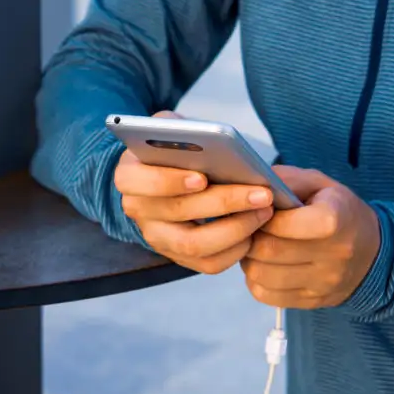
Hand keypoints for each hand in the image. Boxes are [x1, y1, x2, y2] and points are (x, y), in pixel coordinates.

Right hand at [115, 111, 275, 274]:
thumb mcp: (170, 129)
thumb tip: (208, 138)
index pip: (138, 182)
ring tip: (264, 211)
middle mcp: (138, 210)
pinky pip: (208, 264)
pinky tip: (255, 231)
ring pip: (194, 245)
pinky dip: (235, 251)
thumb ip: (181, 130)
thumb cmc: (174, 149)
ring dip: (235, 229)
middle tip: (261, 193)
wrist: (167, 176)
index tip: (202, 177)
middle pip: (178, 211)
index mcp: (129, 175)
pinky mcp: (178, 256)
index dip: (168, 182)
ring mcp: (157, 237)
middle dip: (225, 202)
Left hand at [241, 166, 380, 309]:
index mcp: (333, 220)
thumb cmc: (340, 210)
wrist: (372, 252)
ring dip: (249, 259)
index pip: (280, 224)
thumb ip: (285, 181)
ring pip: (261, 276)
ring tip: (256, 245)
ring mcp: (322, 284)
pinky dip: (256, 280)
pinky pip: (266, 295)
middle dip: (251, 237)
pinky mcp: (312, 302)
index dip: (261, 216)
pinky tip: (265, 265)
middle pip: (268, 251)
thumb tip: (252, 188)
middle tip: (250, 228)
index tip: (259, 211)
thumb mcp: (319, 183)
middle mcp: (331, 257)